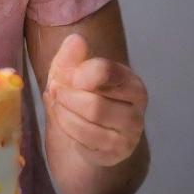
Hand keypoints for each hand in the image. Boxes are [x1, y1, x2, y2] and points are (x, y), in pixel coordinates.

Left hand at [43, 33, 146, 167]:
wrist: (82, 132)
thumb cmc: (80, 95)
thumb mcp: (70, 71)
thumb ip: (71, 55)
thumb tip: (75, 39)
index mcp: (131, 82)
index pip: (104, 71)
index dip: (78, 74)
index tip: (67, 76)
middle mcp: (137, 110)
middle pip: (94, 103)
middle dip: (67, 98)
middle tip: (56, 93)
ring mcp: (129, 135)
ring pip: (90, 124)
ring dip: (64, 115)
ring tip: (57, 106)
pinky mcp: (116, 154)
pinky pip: (86, 143)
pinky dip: (68, 131)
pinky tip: (65, 124)